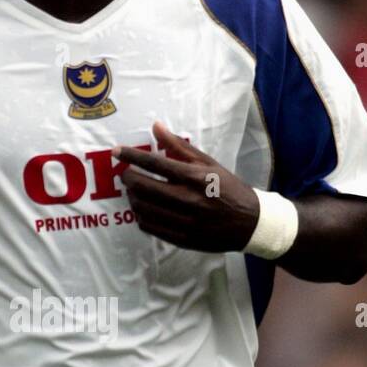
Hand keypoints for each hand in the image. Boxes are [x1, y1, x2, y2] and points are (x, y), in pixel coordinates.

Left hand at [114, 122, 259, 252]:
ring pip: (143, 209)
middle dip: (128, 177)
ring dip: (132, 197)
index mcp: (195, 177)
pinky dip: (141, 216)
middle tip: (125, 173)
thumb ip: (179, 146)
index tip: (116, 151)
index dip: (131, 156)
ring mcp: (185, 222)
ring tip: (134, 191)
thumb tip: (156, 127)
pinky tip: (143, 209)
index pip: (154, 163)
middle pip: (143, 187)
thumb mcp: (208, 163)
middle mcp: (188, 199)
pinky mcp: (182, 239)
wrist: (249, 222)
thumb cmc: (227, 187)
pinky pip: (150, 227)